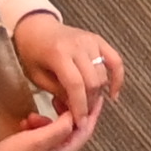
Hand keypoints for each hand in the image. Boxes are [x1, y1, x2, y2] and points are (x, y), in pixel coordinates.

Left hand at [8, 17, 124, 128]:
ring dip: (98, 93)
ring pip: (103, 74)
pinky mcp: (99, 40)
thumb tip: (76, 107)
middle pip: (92, 81)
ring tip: (89, 105)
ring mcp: (91, 41)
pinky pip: (115, 60)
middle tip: (83, 116)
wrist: (37, 28)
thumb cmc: (33, 53)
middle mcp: (78, 46)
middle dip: (89, 103)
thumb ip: (57, 90)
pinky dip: (117, 77)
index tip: (79, 122)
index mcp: (59, 54)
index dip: (79, 106)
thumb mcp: (37, 76)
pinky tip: (114, 93)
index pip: (75, 85)